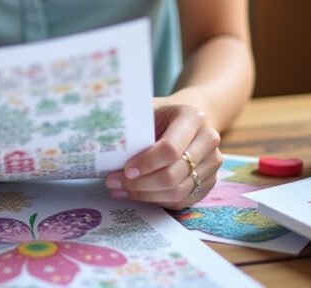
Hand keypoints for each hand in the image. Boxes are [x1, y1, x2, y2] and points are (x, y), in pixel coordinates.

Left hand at [104, 99, 220, 208]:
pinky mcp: (209, 182)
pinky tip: (137, 194)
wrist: (188, 120)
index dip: (146, 163)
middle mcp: (209, 140)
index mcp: (194, 117)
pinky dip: (156, 201)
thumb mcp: (148, 109)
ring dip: (144, 195)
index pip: (170, 148)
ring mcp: (212, 164)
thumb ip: (131, 121)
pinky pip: (181, 201)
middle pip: (173, 174)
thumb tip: (98, 137)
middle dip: (139, 183)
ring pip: (176, 191)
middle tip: (114, 183)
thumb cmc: (161, 114)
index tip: (124, 169)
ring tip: (120, 190)